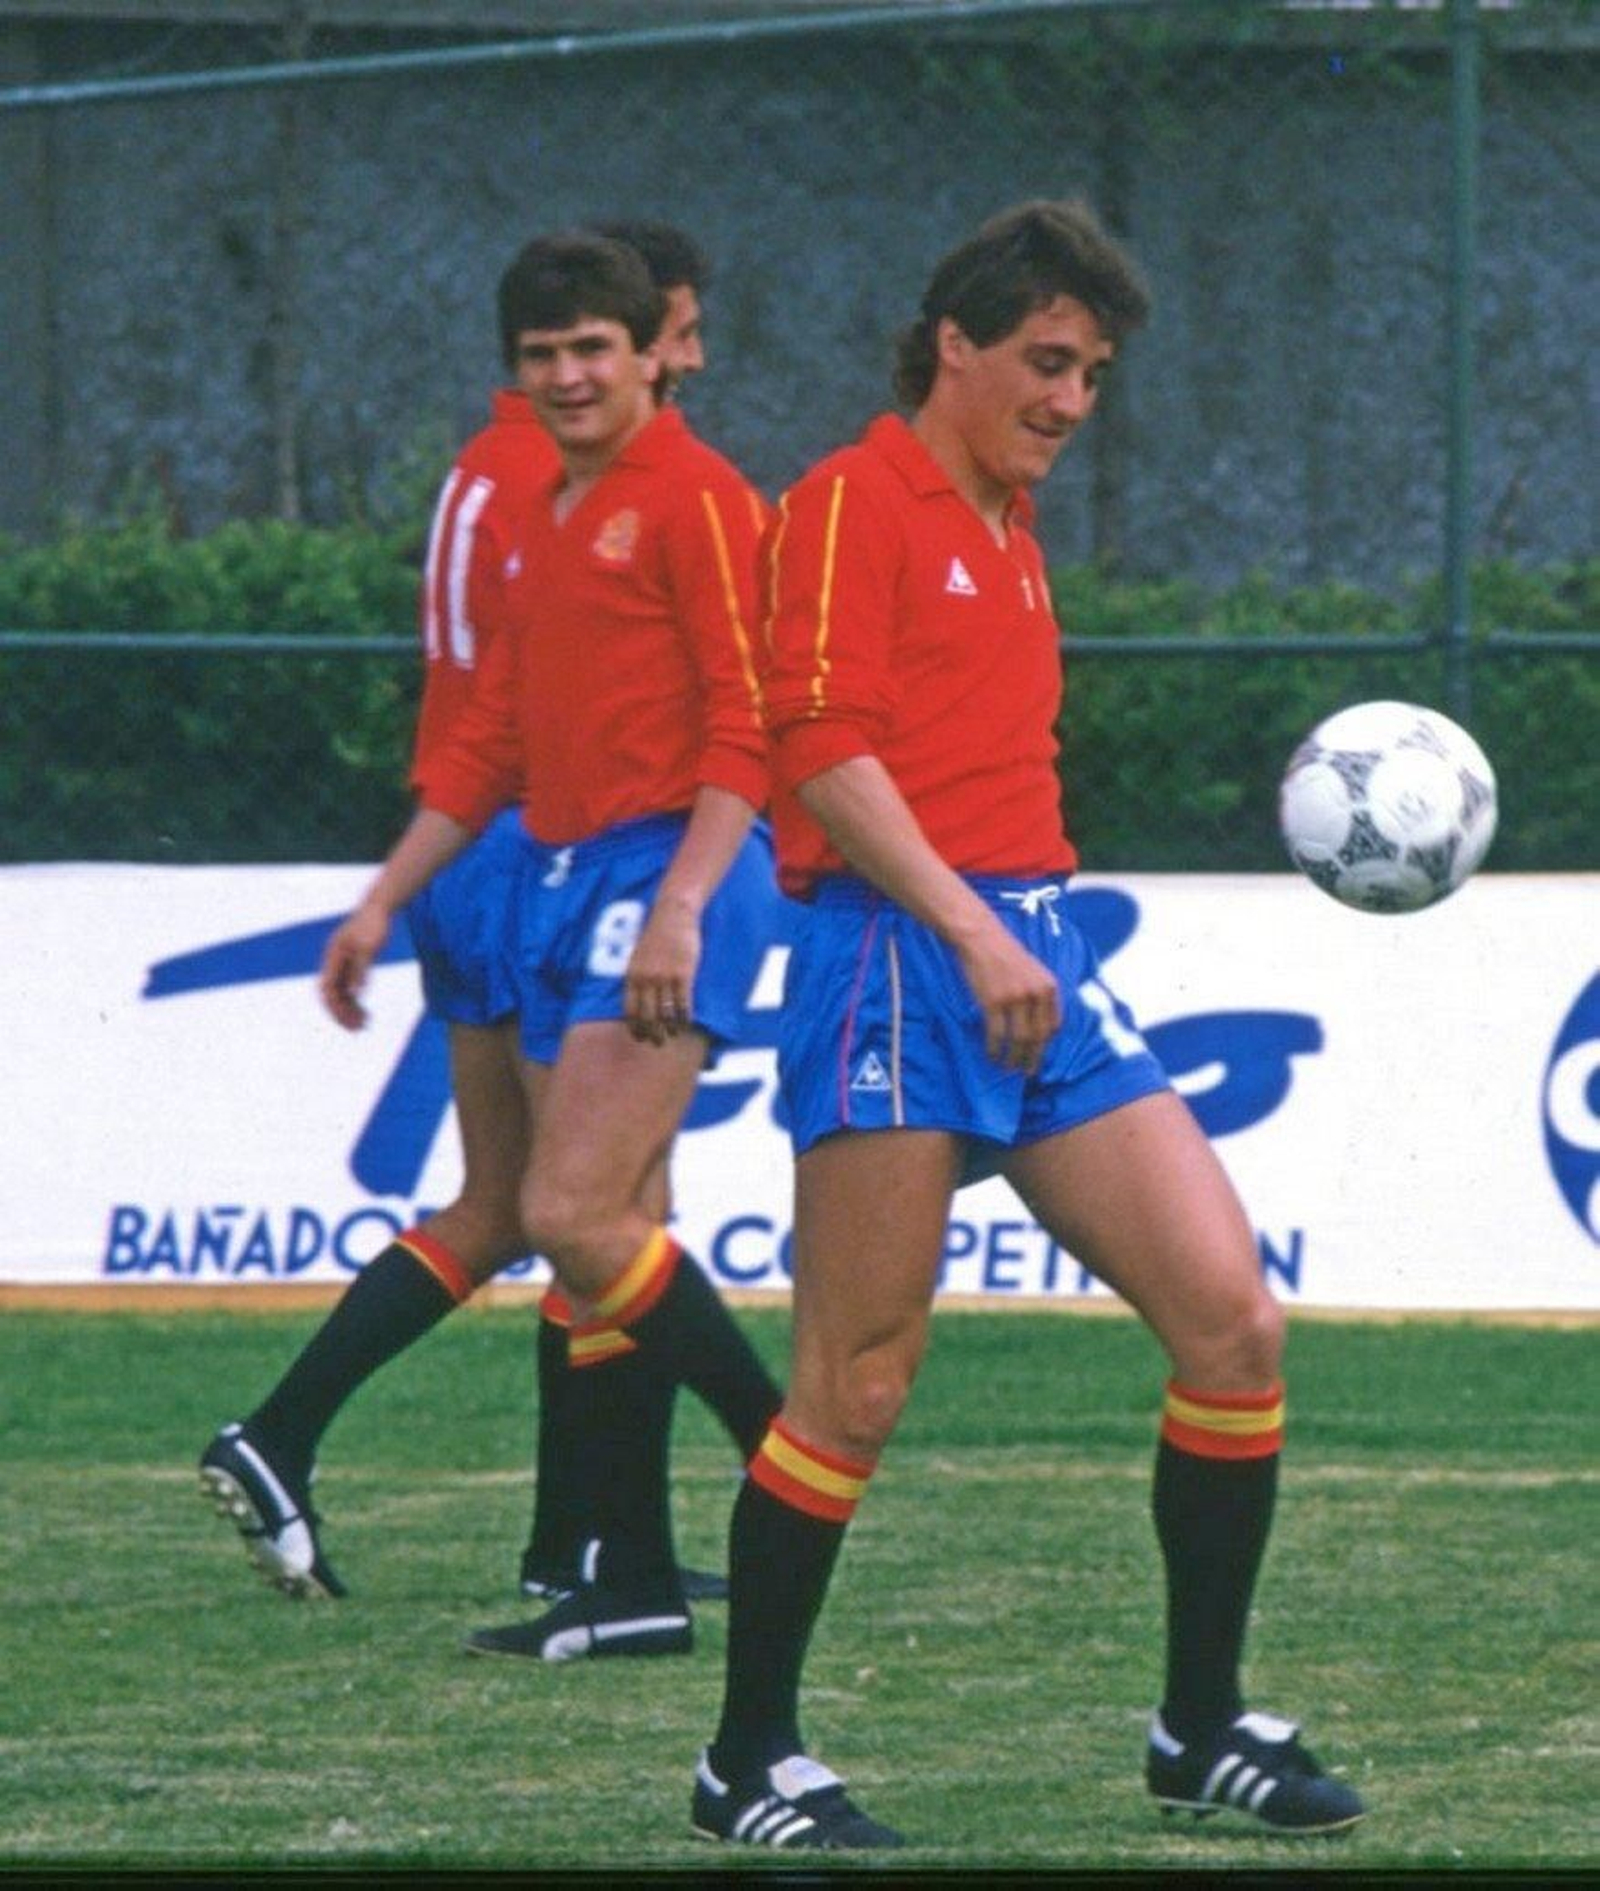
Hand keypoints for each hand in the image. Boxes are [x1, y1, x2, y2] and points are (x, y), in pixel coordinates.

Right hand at [319, 901, 390, 1030]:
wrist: (379, 907)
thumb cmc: (374, 924)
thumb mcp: (369, 947)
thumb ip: (361, 969)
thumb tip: (357, 992)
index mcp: (333, 956)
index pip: (328, 988)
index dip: (335, 1007)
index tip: (348, 1021)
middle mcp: (334, 962)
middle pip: (332, 995)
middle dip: (342, 1013)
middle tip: (358, 1030)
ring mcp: (342, 964)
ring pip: (341, 994)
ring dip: (349, 1010)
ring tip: (364, 1025)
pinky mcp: (352, 964)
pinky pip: (350, 988)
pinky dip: (356, 1002)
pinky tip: (366, 1013)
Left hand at [623, 897, 701, 1044]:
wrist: (673, 914)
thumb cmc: (657, 934)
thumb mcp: (638, 955)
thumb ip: (637, 976)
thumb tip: (639, 997)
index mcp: (632, 975)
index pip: (630, 1009)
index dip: (635, 1026)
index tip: (640, 1036)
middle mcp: (646, 979)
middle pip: (647, 1015)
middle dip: (652, 1033)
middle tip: (657, 1043)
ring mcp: (664, 978)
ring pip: (665, 1013)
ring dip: (669, 1028)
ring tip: (673, 1035)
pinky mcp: (683, 974)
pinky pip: (683, 1003)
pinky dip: (684, 1017)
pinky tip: (687, 1023)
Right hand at [955, 923, 1060, 1073]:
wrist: (980, 937)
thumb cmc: (1004, 954)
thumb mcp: (1033, 971)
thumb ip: (1039, 995)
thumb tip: (1039, 1027)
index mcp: (1049, 987)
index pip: (1053, 1026)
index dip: (1046, 1045)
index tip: (1038, 1056)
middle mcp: (1036, 994)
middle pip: (1038, 1037)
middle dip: (1033, 1058)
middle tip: (1027, 1072)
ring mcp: (1015, 998)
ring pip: (1019, 1039)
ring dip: (1014, 1058)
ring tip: (1008, 1068)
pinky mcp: (993, 1002)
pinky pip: (997, 1034)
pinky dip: (995, 1049)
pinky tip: (993, 1056)